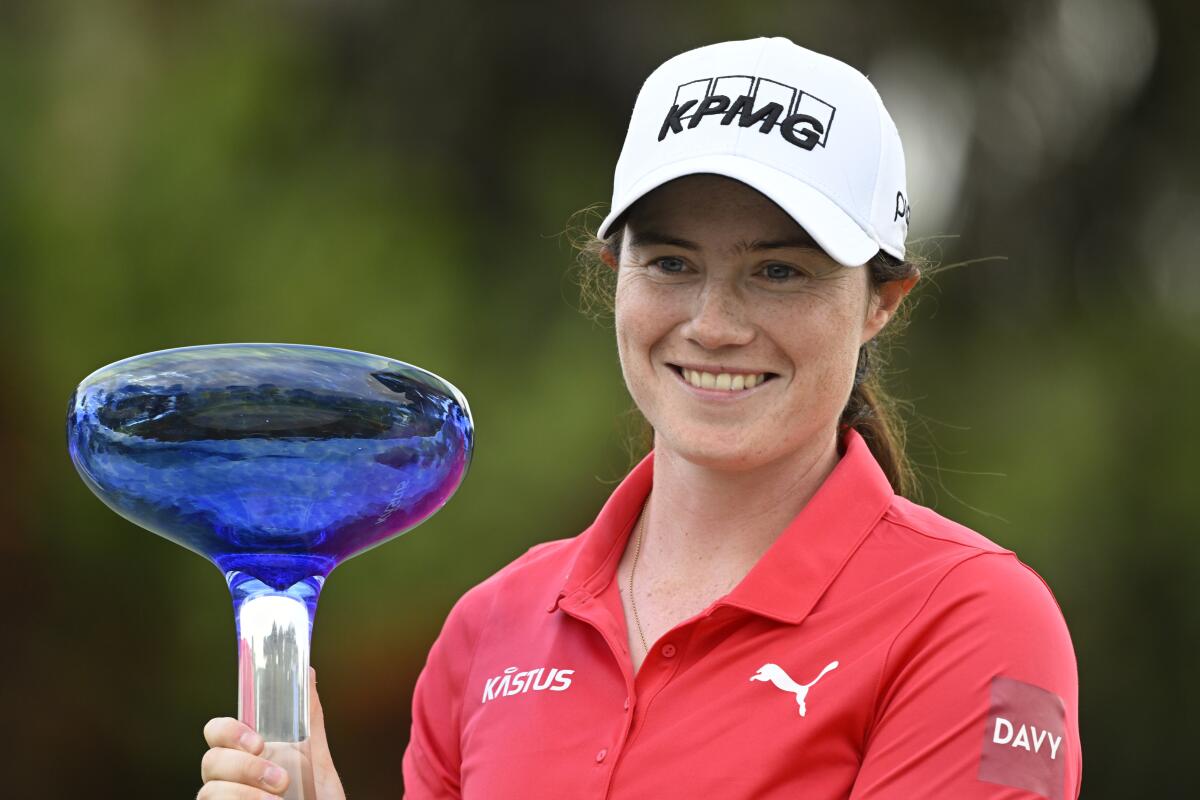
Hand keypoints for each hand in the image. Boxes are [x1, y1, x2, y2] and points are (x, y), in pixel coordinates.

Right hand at [198, 667, 346, 798]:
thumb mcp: (316, 761)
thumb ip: (308, 721)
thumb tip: (307, 673)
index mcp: (245, 755)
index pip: (216, 732)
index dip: (228, 731)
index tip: (258, 741)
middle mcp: (227, 780)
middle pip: (210, 761)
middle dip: (244, 768)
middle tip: (280, 780)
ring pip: (208, 793)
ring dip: (244, 795)